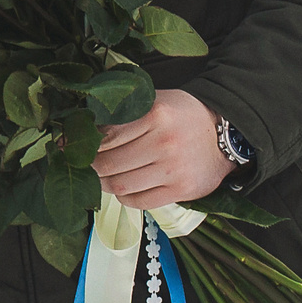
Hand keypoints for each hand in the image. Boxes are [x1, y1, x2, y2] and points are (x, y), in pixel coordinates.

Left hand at [92, 89, 234, 208]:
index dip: (87, 144)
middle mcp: (163, 143)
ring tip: (102, 177)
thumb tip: (87, 126)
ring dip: (104, 184)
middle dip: (92, 166)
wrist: (224, 134)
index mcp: (154, 115)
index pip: (107, 136)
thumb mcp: (156, 100)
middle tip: (87, 164)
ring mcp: (172, 169)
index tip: (77, 146)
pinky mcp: (181, 190)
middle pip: (109, 163)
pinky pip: (140, 201)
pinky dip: (125, 198)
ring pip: (121, 185)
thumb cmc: (183, 115)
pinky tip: (124, 189)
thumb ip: (126, 112)